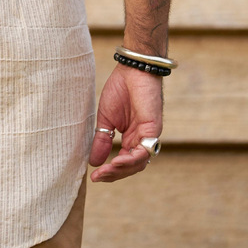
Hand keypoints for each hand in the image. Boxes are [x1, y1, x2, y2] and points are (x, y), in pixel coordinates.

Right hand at [89, 64, 162, 181]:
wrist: (132, 71)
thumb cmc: (120, 90)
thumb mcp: (105, 118)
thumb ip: (102, 140)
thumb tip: (93, 162)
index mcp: (132, 138)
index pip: (123, 163)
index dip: (109, 172)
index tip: (94, 177)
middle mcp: (142, 140)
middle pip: (132, 167)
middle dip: (114, 174)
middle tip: (98, 177)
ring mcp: (149, 136)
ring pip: (139, 163)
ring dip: (122, 170)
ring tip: (106, 171)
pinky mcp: (153, 129)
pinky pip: (144, 151)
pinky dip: (131, 159)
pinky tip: (117, 161)